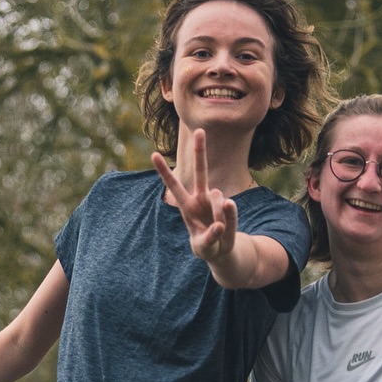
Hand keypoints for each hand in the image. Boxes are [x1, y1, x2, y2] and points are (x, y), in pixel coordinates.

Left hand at [153, 129, 238, 264]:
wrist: (221, 251)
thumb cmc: (207, 245)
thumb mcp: (204, 244)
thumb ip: (212, 232)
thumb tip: (226, 206)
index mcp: (187, 205)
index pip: (173, 186)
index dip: (164, 171)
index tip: (153, 154)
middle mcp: (200, 198)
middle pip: (201, 172)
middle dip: (200, 151)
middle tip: (200, 130)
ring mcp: (215, 201)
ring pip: (218, 200)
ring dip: (218, 218)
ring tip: (217, 231)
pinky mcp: (228, 207)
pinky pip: (228, 210)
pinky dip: (227, 220)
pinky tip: (222, 228)